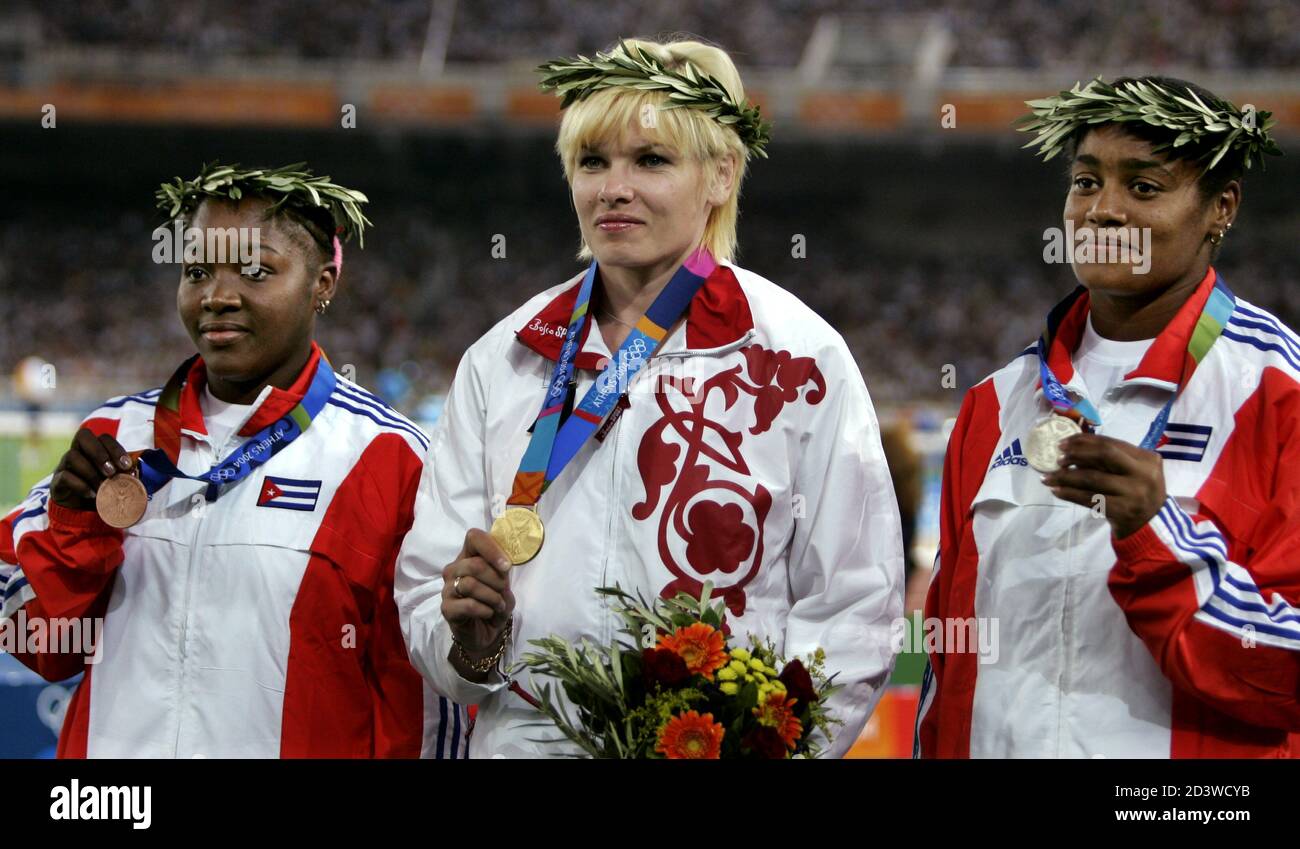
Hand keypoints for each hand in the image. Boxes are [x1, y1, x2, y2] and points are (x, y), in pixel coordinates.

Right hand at [49, 428, 133, 510]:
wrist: (81, 510)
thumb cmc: (103, 490)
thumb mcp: (117, 481)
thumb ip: (125, 475)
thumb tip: (136, 473)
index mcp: (94, 448)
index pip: (103, 437)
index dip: (115, 448)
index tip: (126, 465)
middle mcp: (78, 451)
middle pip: (83, 436)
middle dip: (99, 453)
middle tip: (111, 472)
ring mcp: (65, 465)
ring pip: (72, 456)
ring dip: (91, 473)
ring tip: (103, 487)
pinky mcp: (57, 481)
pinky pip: (64, 476)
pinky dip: (80, 485)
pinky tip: (92, 494)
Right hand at [442, 528, 514, 665]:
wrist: (486, 633)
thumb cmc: (494, 604)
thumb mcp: (504, 585)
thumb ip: (503, 573)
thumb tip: (503, 567)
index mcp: (468, 557)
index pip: (474, 537)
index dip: (491, 548)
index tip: (506, 566)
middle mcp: (454, 569)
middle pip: (474, 564)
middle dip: (496, 580)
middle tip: (503, 591)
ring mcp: (447, 589)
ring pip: (470, 584)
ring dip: (492, 597)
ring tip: (498, 605)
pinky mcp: (446, 609)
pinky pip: (468, 605)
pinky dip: (485, 610)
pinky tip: (489, 613)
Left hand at [1042, 433, 1164, 538]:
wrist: (1151, 526)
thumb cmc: (1136, 494)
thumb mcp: (1133, 472)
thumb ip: (1111, 460)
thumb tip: (1073, 448)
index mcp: (1147, 459)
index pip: (1111, 443)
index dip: (1084, 440)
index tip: (1064, 442)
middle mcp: (1143, 473)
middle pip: (1104, 455)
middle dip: (1076, 454)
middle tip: (1058, 458)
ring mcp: (1134, 493)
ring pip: (1092, 478)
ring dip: (1065, 476)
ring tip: (1048, 477)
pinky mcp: (1122, 510)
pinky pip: (1089, 498)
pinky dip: (1069, 493)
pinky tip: (1056, 490)